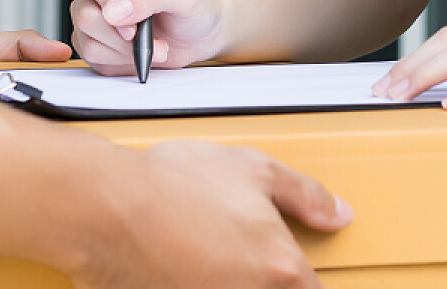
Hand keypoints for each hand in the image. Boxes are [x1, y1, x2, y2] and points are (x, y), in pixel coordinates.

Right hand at [70, 0, 227, 74]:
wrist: (200, 34)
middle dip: (120, 36)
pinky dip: (119, 62)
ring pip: (86, 38)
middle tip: (152, 40)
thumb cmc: (196, 6)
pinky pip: (91, 57)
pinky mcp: (93, 38)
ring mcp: (93, 11)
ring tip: (153, 44)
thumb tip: (115, 9)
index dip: (106, 0)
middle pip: (84, 12)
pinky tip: (140, 52)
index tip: (131, 24)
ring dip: (123, 51)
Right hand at [76, 140, 350, 287]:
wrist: (108, 208)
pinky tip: (187, 271)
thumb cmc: (174, 185)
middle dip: (267, 281)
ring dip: (232, 283)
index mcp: (281, 269)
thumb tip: (338, 214)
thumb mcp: (253, 169)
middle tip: (241, 259)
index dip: (303, 282)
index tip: (290, 272)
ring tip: (211, 263)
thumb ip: (305, 195)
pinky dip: (199, 286)